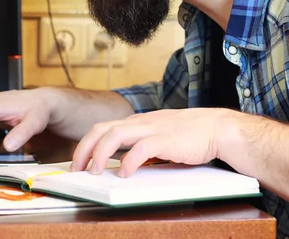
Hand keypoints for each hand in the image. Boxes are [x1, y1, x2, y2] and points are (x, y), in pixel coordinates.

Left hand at [70, 108, 232, 176]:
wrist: (218, 129)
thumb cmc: (190, 135)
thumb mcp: (158, 137)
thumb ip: (140, 145)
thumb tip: (122, 163)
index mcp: (137, 122)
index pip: (102, 128)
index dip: (86, 143)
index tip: (78, 160)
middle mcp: (140, 122)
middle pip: (101, 129)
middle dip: (84, 148)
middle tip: (77, 167)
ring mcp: (152, 128)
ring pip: (115, 134)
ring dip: (100, 153)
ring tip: (95, 171)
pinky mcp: (166, 139)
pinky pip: (141, 148)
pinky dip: (129, 161)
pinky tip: (125, 173)